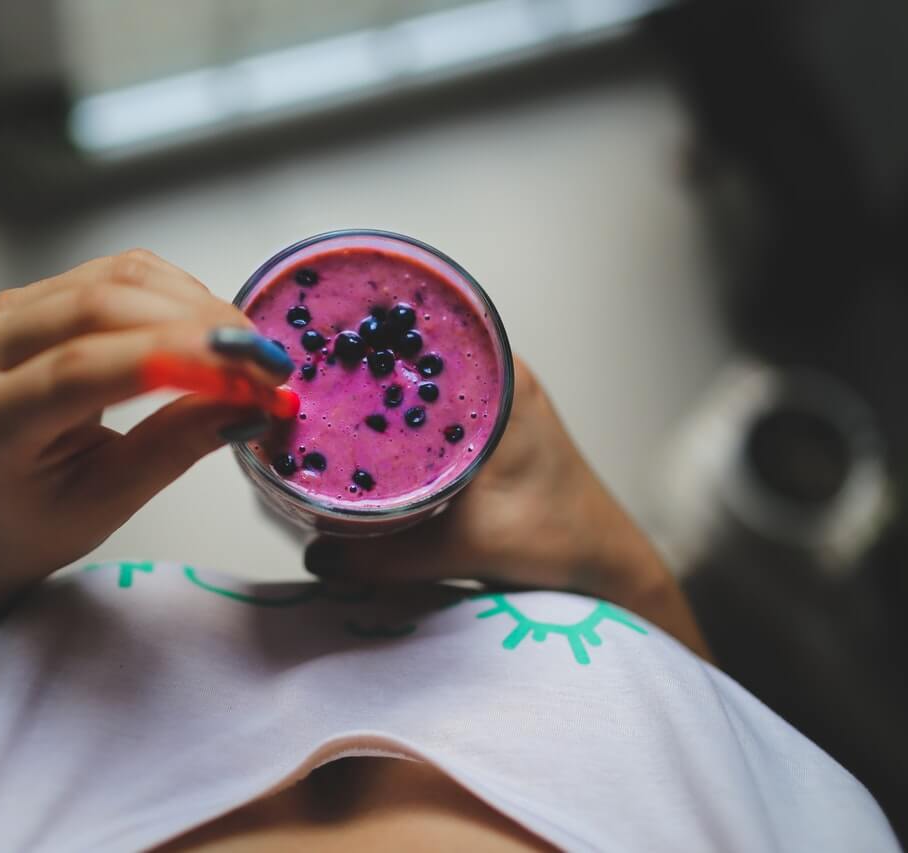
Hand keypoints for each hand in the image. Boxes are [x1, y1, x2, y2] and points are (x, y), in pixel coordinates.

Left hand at [0, 249, 292, 588]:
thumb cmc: (38, 519)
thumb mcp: (110, 501)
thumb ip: (176, 445)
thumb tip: (251, 403)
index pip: (82, 369)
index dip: (174, 360)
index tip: (250, 376)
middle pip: (101, 307)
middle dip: (199, 328)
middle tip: (267, 366)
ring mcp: (8, 313)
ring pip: (117, 278)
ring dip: (197, 306)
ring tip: (249, 353)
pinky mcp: (37, 296)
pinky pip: (118, 273)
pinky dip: (179, 295)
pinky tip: (213, 331)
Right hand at [305, 358, 671, 604]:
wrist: (602, 563)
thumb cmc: (554, 542)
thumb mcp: (462, 547)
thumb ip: (385, 556)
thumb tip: (314, 557)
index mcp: (500, 379)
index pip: (423, 331)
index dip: (368, 332)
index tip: (318, 342)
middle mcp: (499, 371)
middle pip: (414, 348)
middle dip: (361, 358)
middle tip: (305, 374)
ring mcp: (495, 392)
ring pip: (421, 373)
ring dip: (378, 384)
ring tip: (320, 395)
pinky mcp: (488, 419)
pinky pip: (431, 399)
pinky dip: (398, 410)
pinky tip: (360, 428)